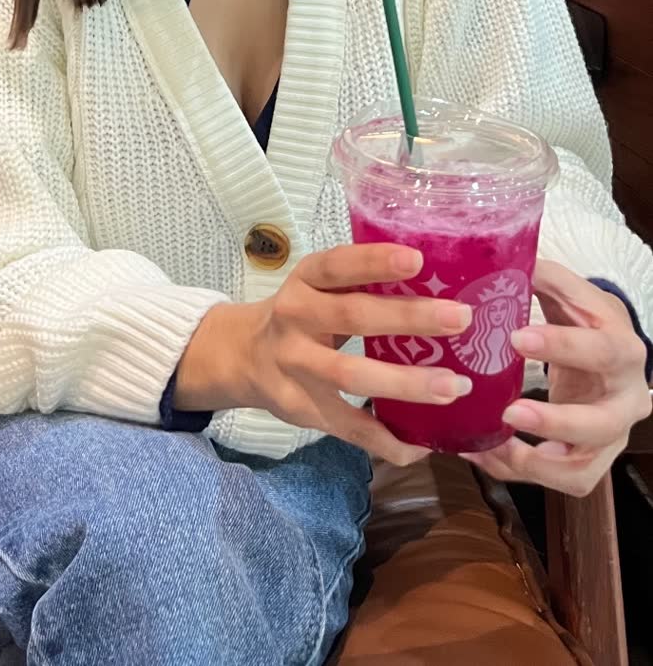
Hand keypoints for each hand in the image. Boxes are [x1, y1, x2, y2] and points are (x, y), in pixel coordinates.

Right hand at [175, 243, 473, 465]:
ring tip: (454, 386)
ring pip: (352, 375)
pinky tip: (422, 444)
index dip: (375, 261)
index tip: (418, 259)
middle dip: (409, 318)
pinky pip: (350, 427)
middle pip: (353, 317)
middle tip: (460, 318)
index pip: (337, 265)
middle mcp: (295, 318)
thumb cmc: (301, 314)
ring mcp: (297, 366)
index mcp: (304, 281)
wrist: (242, 356)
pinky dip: (388, 439)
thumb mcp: (316, 288)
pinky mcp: (302, 408)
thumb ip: (359, 286)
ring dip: (406, 383)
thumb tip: (438, 284)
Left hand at [463, 259, 650, 496]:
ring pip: (583, 468)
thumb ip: (541, 276)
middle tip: (509, 412)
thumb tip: (497, 257)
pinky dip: (521, 473)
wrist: (610, 355)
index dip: (562, 346)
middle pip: (601, 423)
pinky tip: (484, 455)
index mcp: (623, 349)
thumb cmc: (584, 320)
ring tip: (488, 447)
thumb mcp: (570, 293)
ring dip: (534, 462)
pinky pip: (560, 481)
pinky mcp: (592, 461)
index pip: (601, 350)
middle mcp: (627, 400)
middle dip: (555, 422)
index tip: (516, 338)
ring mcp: (611, 437)